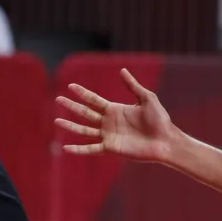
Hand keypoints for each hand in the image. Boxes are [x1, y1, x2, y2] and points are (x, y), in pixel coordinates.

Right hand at [56, 68, 178, 162]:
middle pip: (85, 113)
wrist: (165, 140)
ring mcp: (109, 135)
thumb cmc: (159, 119)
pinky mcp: (111, 148)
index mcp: (116, 109)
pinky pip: (91, 149)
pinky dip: (79, 149)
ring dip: (70, 126)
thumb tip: (122, 70)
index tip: (70, 86)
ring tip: (56, 121)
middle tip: (57, 99)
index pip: (94, 100)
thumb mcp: (147, 98)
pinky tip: (66, 148)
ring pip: (84, 130)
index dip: (82, 93)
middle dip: (71, 106)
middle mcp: (109, 122)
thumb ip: (133, 86)